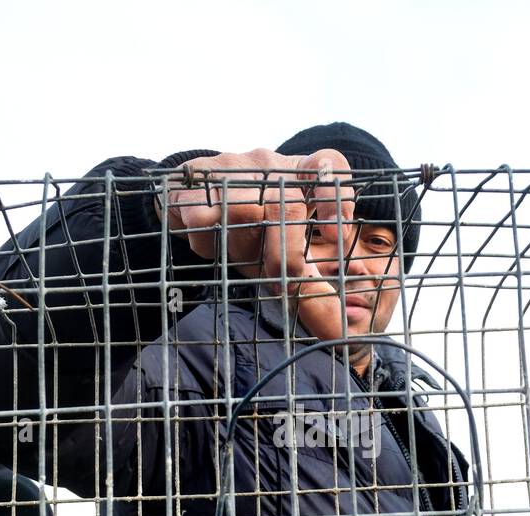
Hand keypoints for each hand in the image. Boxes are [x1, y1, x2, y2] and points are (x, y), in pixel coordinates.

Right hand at [161, 148, 356, 328]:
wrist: (190, 197)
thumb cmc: (253, 232)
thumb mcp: (286, 254)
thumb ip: (314, 290)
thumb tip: (338, 336)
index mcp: (303, 175)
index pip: (330, 166)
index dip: (337, 195)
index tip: (334, 235)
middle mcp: (273, 164)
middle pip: (287, 204)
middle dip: (284, 253)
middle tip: (278, 280)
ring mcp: (235, 164)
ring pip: (244, 210)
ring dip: (241, 246)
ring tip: (237, 252)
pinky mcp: (198, 173)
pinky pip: (204, 217)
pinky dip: (206, 242)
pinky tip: (208, 242)